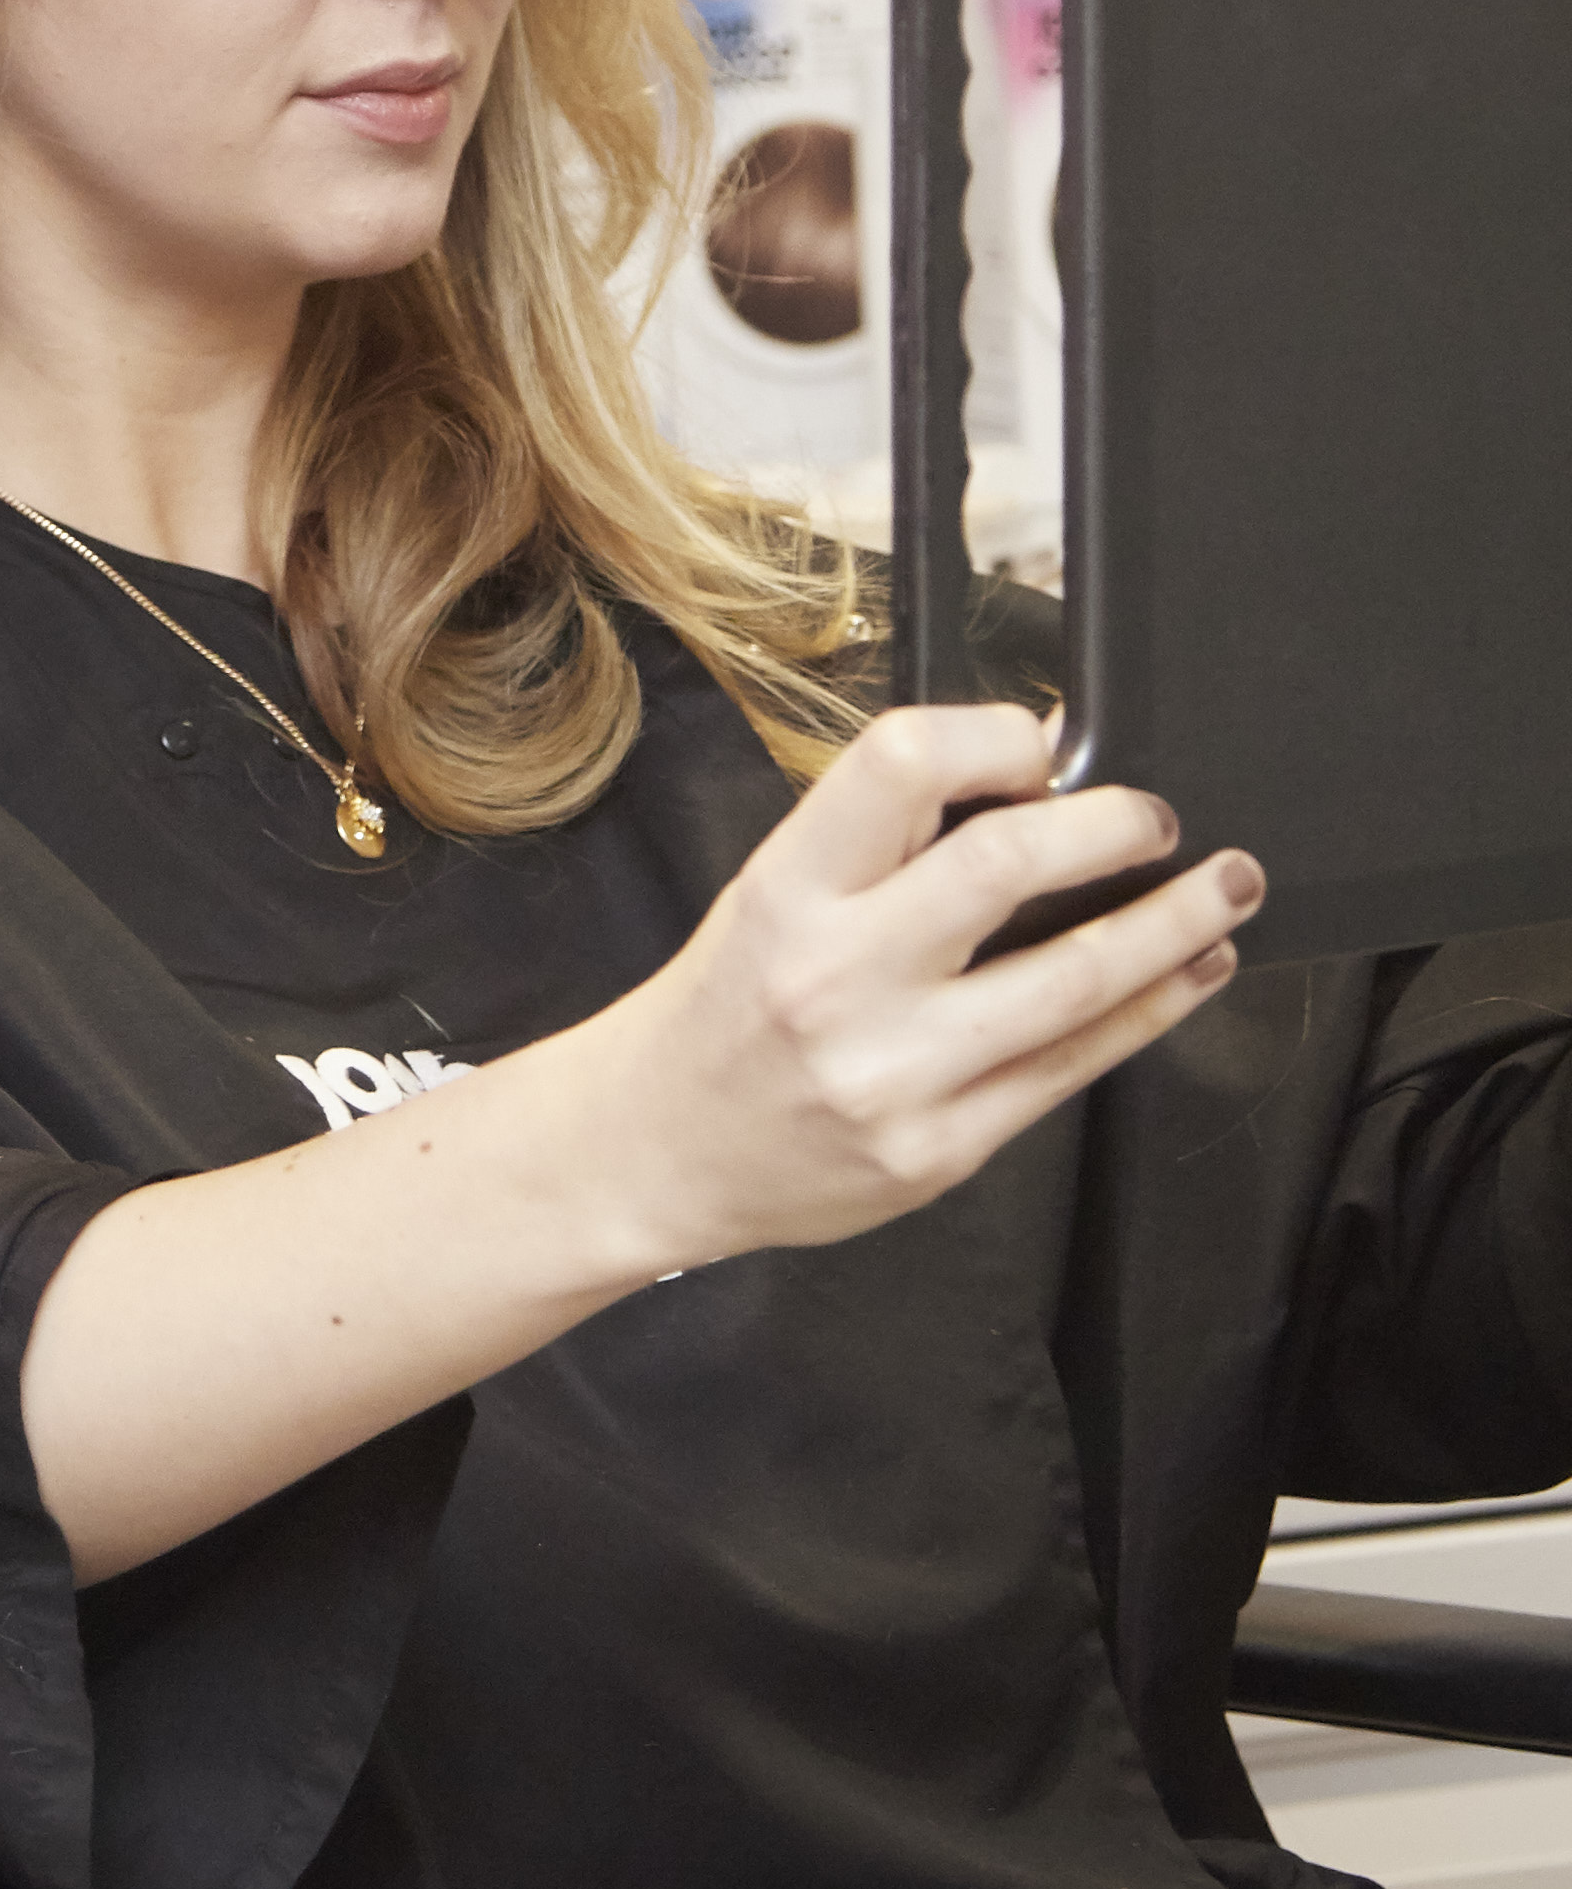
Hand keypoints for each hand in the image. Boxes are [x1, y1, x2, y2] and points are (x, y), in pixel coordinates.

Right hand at [573, 706, 1260, 1274]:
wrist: (661, 1147)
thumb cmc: (728, 1005)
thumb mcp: (775, 891)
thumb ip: (888, 840)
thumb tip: (1039, 771)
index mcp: (788, 888)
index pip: (902, 765)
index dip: (996, 738)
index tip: (1049, 745)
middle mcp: (837, 976)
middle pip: (1007, 867)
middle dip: (1115, 828)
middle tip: (1162, 818)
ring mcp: (894, 1071)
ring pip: (1072, 981)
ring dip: (1171, 926)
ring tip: (1227, 889)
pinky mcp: (940, 1150)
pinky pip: (1071, 1070)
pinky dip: (1148, 1012)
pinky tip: (1189, 976)